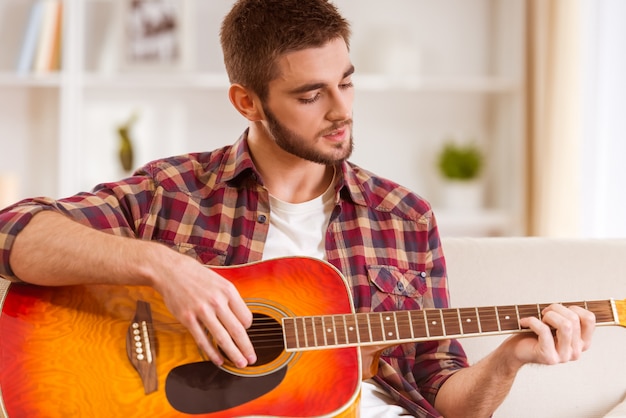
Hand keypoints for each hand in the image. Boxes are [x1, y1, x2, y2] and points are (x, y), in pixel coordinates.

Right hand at [152, 250, 256, 368]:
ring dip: (233, 354)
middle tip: (252, 359)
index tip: (246, 334)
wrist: (170, 271)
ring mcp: (202, 311)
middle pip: (237, 330)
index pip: (246, 317)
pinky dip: (212, 353)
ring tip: (240, 363)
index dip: (248, 328)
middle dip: (246, 348)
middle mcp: (217, 301)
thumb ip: (230, 299)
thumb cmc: (197, 276)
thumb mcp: (219, 281)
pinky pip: (203, 340)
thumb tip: (242, 319)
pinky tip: (218, 360)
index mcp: (228, 291)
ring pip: (222, 338)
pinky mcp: (188, 318)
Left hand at [506, 303, 595, 366]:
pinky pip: (544, 331)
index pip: (589, 319)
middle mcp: (576, 351)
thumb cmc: (534, 334)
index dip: (573, 308)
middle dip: (555, 309)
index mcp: (582, 342)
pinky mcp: (549, 357)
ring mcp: (564, 356)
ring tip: (539, 319)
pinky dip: (532, 321)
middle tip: (544, 313)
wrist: (517, 351)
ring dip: (549, 316)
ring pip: (565, 325)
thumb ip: (566, 317)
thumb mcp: (555, 324)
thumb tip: (568, 306)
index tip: (558, 310)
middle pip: (574, 319)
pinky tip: (524, 322)